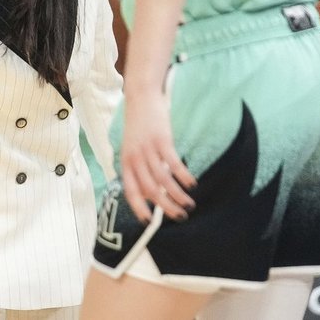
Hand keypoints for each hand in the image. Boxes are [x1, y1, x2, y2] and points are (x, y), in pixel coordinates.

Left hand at [119, 88, 195, 222]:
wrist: (141, 96)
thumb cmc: (139, 124)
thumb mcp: (133, 148)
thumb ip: (140, 168)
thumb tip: (153, 192)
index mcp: (126, 162)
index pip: (131, 192)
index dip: (139, 209)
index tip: (149, 223)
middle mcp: (135, 158)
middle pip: (151, 190)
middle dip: (166, 208)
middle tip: (180, 217)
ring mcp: (148, 149)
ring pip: (164, 181)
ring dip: (178, 196)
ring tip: (190, 204)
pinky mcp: (162, 140)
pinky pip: (173, 164)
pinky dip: (184, 177)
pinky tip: (192, 184)